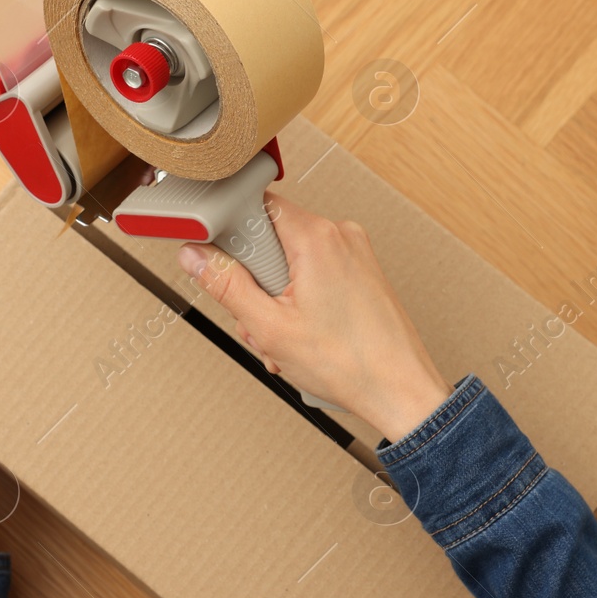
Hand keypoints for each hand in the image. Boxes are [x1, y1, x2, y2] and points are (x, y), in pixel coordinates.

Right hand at [177, 195, 450, 441]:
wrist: (401, 391)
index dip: (232, 234)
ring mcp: (354, 255)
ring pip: (290, 264)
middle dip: (255, 284)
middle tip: (259, 320)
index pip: (256, 206)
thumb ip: (225, 284)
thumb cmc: (350, 363)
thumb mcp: (269, 326)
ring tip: (284, 340)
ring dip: (275, 302)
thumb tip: (195, 256)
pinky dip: (299, 305)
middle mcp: (339, 236)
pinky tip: (301, 338)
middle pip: (271, 240)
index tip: (220, 262)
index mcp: (316, 237)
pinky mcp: (360, 274)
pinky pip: (313, 277)